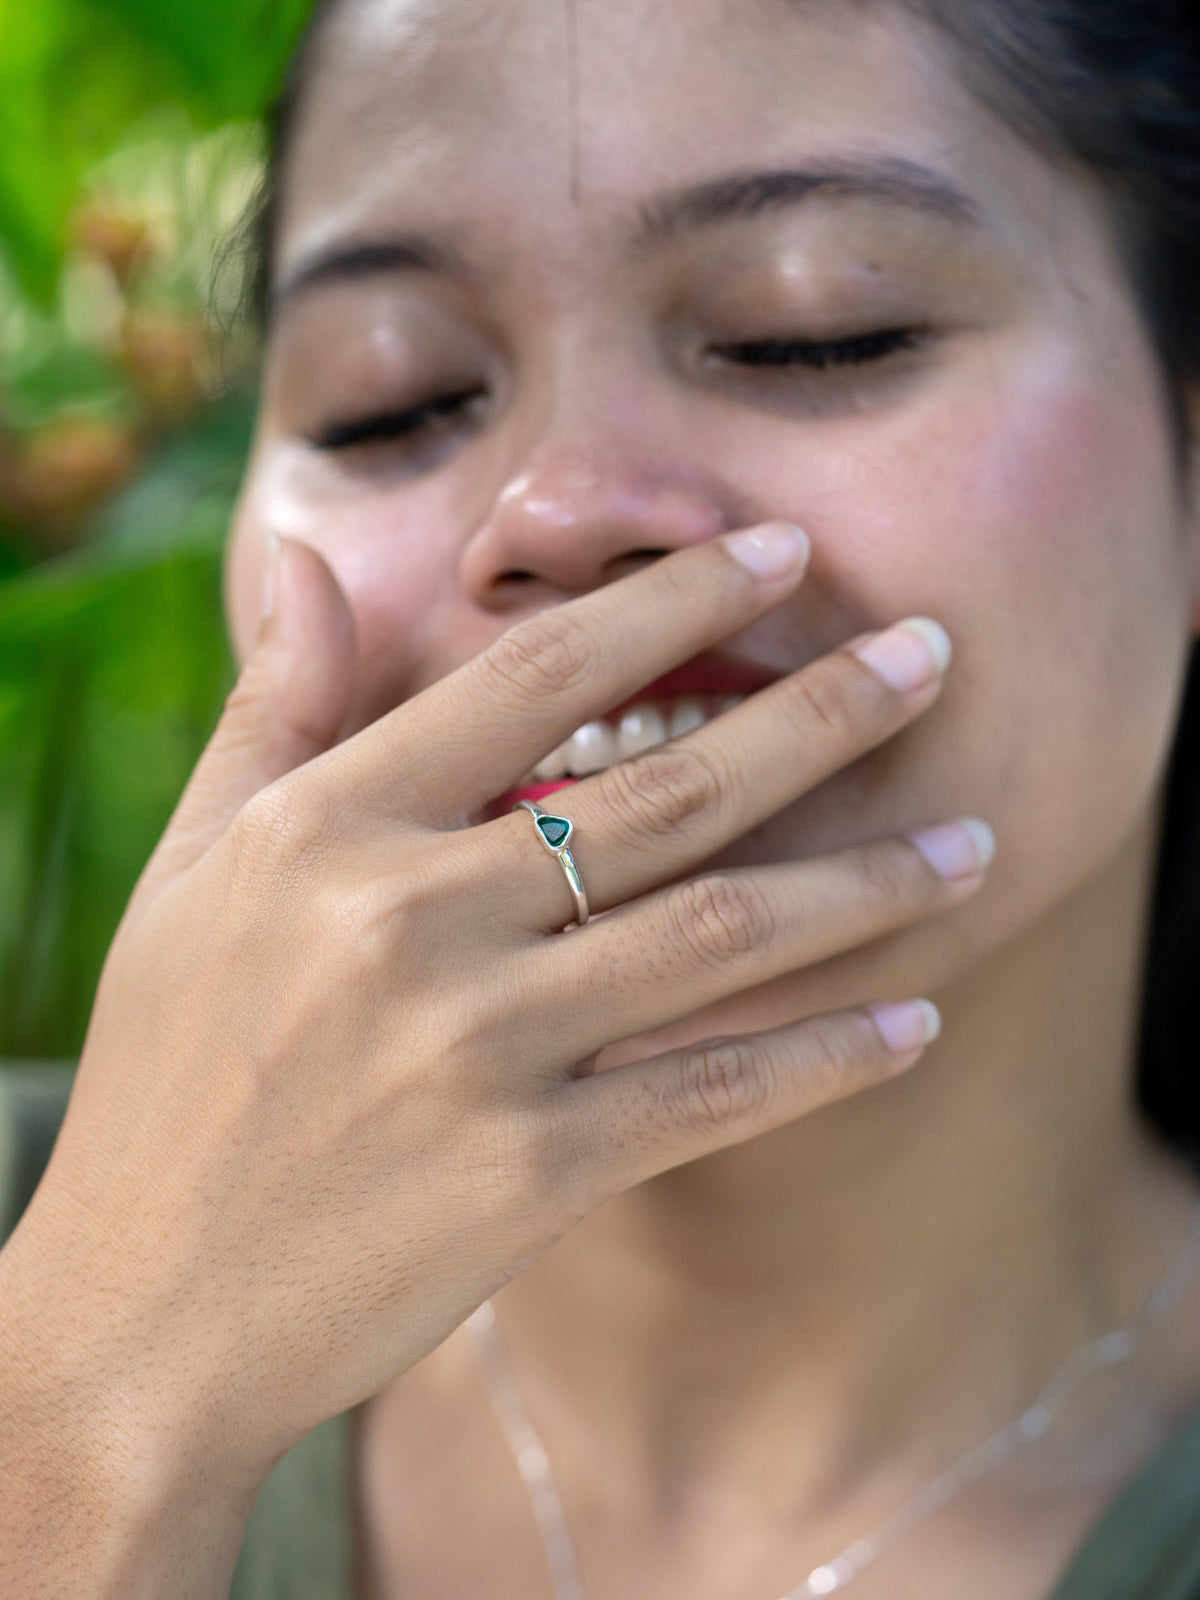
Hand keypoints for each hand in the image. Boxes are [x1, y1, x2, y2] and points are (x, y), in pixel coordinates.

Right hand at [2, 523, 988, 1494]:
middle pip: (665, 789)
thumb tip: (305, 559)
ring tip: (975, 841)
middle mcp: (411, 923)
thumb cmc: (168, 1074)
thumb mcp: (194, 870)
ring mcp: (478, 1052)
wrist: (143, 1314)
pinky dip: (825, 1055)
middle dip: (821, 714)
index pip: (535, 674)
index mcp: (329, 828)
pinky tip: (915, 1020)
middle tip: (932, 659)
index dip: (672, 599)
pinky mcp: (528, 1175)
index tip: (778, 552)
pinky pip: (713, 1093)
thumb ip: (273, 707)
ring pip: (718, 934)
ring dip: (867, 884)